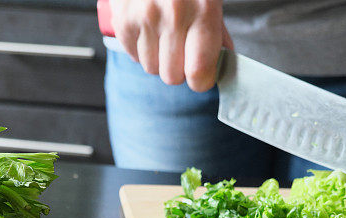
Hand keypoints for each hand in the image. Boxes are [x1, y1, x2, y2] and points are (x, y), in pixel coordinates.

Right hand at [110, 0, 232, 91]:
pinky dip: (141, 49)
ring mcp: (144, 17)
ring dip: (159, 59)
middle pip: (172, 77)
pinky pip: (133, 55)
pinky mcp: (123, 18)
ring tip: (164, 35)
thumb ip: (216, 32)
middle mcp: (173, 15)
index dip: (201, 80)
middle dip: (179, 70)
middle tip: (182, 51)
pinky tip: (148, 30)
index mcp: (203, 9)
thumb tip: (222, 64)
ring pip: (151, 68)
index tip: (202, 76)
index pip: (198, 72)